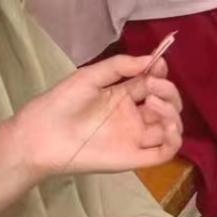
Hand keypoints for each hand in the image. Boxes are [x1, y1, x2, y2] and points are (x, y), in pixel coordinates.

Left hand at [10, 54, 182, 178]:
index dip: (160, 73)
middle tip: (152, 88)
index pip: (154, 82)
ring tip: (153, 103)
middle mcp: (133, 116)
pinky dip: (175, 140)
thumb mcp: (91, 76)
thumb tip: (153, 59)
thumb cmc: (62, 103)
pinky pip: (163, 153)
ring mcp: (135, 137)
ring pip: (170, 127)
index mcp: (124, 95)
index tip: (156, 66)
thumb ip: (121, 65)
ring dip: (172, 113)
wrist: (40, 137)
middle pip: (167, 104)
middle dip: (169, 92)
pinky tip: (168, 127)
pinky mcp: (133, 157)